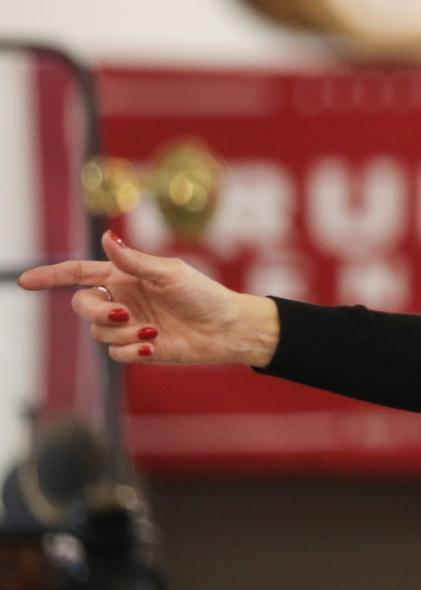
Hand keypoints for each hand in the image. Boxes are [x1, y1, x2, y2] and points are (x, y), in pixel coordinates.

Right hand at [17, 231, 279, 366]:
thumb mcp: (170, 273)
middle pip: (82, 305)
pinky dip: (130, 349)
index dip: (51, 276)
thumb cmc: (203, 294)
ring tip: (152, 329)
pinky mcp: (137, 348)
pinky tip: (153, 343)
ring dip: (120, 332)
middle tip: (123, 314)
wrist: (226, 328)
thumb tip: (105, 237)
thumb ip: (135, 261)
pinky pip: (114, 353)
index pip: (79, 274)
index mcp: (125, 276)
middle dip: (96, 311)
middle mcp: (122, 299)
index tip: (25, 280)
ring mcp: (128, 325)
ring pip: (97, 332)